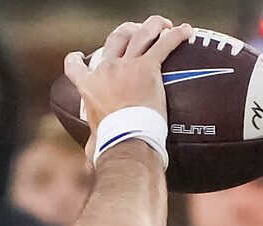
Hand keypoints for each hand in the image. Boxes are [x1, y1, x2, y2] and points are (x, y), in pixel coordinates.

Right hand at [65, 17, 192, 154]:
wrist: (126, 142)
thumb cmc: (111, 147)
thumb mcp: (94, 145)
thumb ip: (92, 145)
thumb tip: (91, 162)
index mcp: (89, 86)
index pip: (75, 66)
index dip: (77, 59)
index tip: (81, 57)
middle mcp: (107, 70)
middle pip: (116, 38)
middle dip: (127, 30)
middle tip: (138, 32)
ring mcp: (127, 66)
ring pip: (141, 33)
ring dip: (153, 25)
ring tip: (165, 25)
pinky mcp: (148, 68)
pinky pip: (165, 44)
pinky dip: (177, 35)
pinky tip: (187, 31)